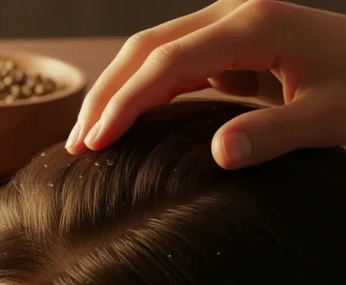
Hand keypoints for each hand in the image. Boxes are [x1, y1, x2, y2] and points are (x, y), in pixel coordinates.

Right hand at [65, 0, 345, 168]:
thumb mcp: (330, 118)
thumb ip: (274, 134)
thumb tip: (218, 156)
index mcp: (253, 22)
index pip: (168, 60)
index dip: (127, 101)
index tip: (97, 141)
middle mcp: (232, 13)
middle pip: (146, 48)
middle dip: (107, 94)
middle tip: (78, 143)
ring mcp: (227, 25)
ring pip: (152, 53)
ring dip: (117, 93)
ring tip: (89, 136)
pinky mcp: (228, 44)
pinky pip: (172, 64)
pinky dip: (143, 93)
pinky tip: (126, 121)